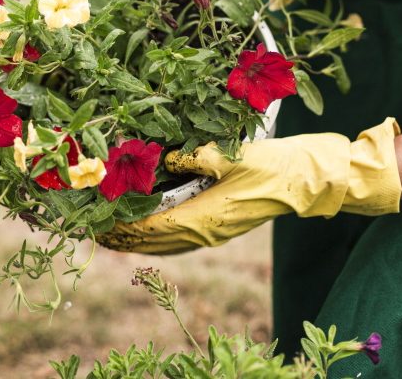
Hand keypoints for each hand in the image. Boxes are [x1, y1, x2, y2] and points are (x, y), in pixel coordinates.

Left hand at [98, 118, 400, 253]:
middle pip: (154, 243)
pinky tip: (149, 236)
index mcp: (204, 217)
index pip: (152, 229)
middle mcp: (205, 232)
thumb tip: (167, 160)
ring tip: (114, 239)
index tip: (99, 225)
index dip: (124, 228)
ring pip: (166, 246)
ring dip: (138, 243)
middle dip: (124, 239)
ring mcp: (213, 234)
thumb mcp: (233, 156)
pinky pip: (180, 242)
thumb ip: (196, 157)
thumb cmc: (272, 167)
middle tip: (95, 234)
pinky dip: (157, 241)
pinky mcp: (220, 229)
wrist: (305, 182)